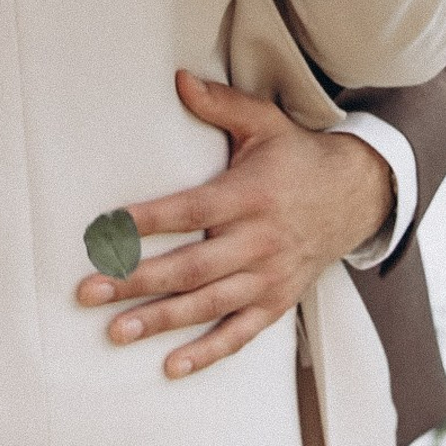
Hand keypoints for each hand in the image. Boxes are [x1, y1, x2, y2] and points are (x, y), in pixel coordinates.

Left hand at [74, 69, 393, 377]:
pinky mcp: (277, 302)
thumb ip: (220, 104)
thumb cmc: (297, 157)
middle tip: (90, 290)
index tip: (107, 229)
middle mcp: (259, 241)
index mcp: (249, 195)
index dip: (149, 221)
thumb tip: (178, 78)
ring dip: (160, 321)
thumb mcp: (263, 122)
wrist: (355, 195)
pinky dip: (207, 353)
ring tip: (115, 331)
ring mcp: (269, 277)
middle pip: (191, 266)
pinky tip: (171, 366)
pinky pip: (240, 334)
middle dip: (137, 281)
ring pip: (208, 305)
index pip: (191, 210)